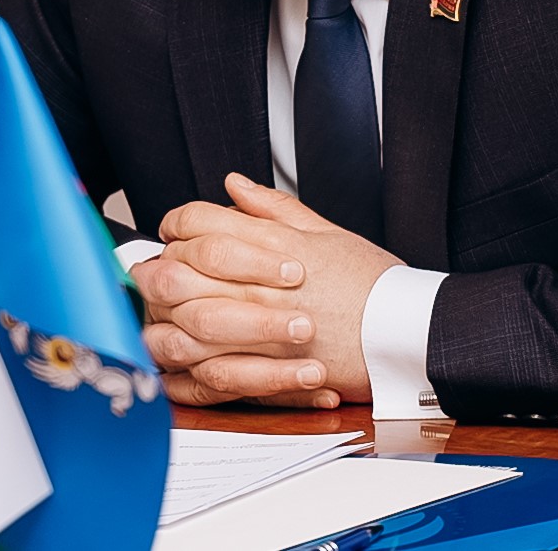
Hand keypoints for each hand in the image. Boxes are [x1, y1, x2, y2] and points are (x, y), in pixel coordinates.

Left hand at [133, 172, 400, 405]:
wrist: (405, 334)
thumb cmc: (372, 283)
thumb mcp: (326, 231)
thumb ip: (272, 207)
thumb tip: (234, 184)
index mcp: (271, 244)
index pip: (200, 222)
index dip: (177, 223)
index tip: (173, 231)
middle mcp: (258, 285)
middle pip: (179, 270)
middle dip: (157, 269)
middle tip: (152, 271)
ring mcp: (258, 329)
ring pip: (184, 322)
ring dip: (163, 317)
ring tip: (160, 314)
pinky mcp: (264, 370)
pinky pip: (207, 373)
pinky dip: (185, 369)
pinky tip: (177, 360)